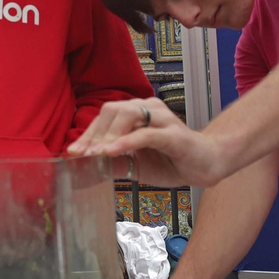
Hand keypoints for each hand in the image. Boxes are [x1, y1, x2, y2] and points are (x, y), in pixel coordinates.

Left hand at [67, 98, 230, 187]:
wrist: (207, 166)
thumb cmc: (171, 161)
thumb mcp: (135, 165)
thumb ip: (113, 163)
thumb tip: (85, 169)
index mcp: (137, 112)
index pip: (105, 117)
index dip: (86, 134)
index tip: (72, 152)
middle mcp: (149, 109)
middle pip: (111, 111)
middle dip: (92, 134)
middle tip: (80, 154)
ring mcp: (162, 119)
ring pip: (126, 116)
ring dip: (107, 136)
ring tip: (94, 154)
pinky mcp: (173, 134)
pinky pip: (146, 134)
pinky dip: (126, 142)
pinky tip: (111, 152)